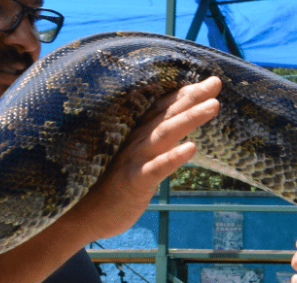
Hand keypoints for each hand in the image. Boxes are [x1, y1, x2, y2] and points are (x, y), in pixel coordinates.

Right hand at [62, 76, 221, 240]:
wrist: (80, 216)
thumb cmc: (110, 184)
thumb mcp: (134, 159)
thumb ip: (152, 142)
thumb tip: (177, 130)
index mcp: (137, 132)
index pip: (164, 107)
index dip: (186, 93)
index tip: (210, 81)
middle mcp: (136, 139)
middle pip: (168, 113)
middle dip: (193, 97)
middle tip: (216, 81)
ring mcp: (135, 159)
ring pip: (165, 133)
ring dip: (190, 118)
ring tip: (214, 105)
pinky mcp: (133, 181)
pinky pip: (156, 168)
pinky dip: (173, 157)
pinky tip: (192, 148)